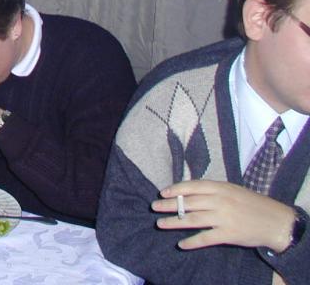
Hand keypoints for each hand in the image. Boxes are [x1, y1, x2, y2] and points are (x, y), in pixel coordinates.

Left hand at [152, 180, 295, 251]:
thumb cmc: (252, 203)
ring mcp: (224, 218)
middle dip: (169, 205)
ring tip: (160, 224)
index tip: (162, 193)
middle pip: (189, 203)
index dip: (175, 189)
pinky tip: (181, 244)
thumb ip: (213, 190)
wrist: (275, 221)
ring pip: (193, 220)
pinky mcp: (229, 234)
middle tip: (154, 207)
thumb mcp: (232, 190)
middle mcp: (220, 201)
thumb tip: (188, 192)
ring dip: (174, 222)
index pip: (192, 186)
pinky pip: (205, 238)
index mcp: (221, 187)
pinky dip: (192, 242)